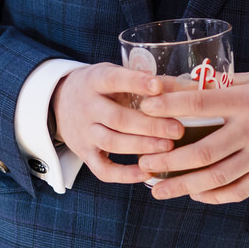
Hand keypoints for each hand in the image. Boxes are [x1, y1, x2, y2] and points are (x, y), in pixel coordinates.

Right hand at [51, 62, 183, 184]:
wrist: (61, 100)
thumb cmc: (100, 85)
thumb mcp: (115, 72)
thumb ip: (145, 79)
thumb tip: (187, 85)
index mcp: (96, 80)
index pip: (115, 80)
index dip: (136, 83)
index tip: (158, 87)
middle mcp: (87, 106)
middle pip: (118, 118)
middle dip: (150, 125)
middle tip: (177, 130)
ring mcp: (84, 132)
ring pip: (112, 142)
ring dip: (142, 146)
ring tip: (168, 148)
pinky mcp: (84, 153)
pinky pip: (103, 169)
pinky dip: (125, 174)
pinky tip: (147, 172)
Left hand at [136, 67, 248, 202]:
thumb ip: (217, 83)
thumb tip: (177, 82)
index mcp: (246, 100)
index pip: (201, 103)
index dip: (171, 106)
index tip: (145, 108)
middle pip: (204, 150)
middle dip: (169, 159)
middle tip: (143, 163)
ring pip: (218, 177)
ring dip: (184, 185)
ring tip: (157, 189)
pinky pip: (239, 191)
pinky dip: (213, 196)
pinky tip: (193, 193)